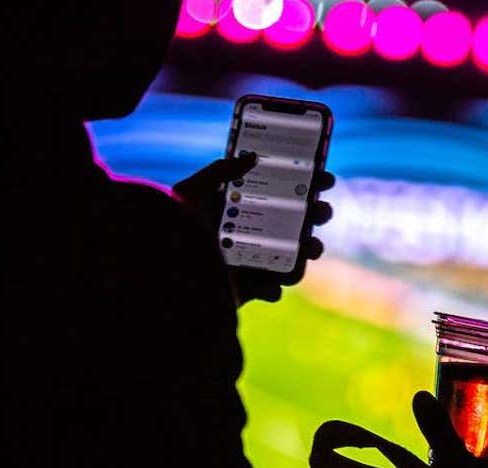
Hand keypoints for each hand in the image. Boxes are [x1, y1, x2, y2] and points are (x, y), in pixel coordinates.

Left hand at [172, 156, 335, 303]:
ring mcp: (247, 263)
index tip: (324, 178)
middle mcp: (244, 235)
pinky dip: (275, 288)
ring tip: (311, 247)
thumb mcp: (190, 192)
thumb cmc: (172, 231)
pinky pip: (270, 290)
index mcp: (234, 209)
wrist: (163, 277)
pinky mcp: (243, 290)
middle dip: (314, 215)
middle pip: (291, 223)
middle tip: (322, 210)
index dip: (304, 184)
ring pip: (290, 256)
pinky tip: (272, 285)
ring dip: (307, 251)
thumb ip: (219, 172)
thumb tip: (250, 156)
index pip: (276, 193)